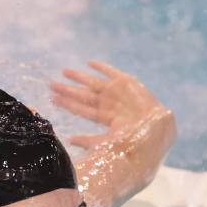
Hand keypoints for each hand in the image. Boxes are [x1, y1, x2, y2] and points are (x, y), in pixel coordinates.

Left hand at [51, 61, 174, 152]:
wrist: (154, 130)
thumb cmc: (132, 141)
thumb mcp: (106, 143)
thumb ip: (88, 141)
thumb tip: (69, 141)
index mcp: (104, 117)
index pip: (81, 109)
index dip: (67, 104)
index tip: (53, 99)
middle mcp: (109, 104)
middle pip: (83, 95)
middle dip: (67, 90)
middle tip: (51, 84)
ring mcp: (117, 93)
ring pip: (93, 83)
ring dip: (79, 77)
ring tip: (64, 72)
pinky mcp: (127, 83)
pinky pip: (112, 72)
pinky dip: (102, 67)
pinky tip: (90, 63)